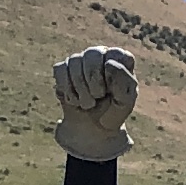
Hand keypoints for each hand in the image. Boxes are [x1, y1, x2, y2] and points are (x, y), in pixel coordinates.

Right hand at [52, 43, 137, 160]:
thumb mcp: (125, 102)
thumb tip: (108, 63)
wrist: (93, 131)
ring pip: (74, 61)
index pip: (115, 54)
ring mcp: (80, 61)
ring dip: (80, 89)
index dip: (112, 75)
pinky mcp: (63, 69)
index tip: (111, 91)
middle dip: (93, 81)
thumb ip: (123, 82)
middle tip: (97, 97)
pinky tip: (75, 100)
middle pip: (92, 54)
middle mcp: (100, 55)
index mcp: (120, 59)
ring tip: (88, 103)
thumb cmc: (113, 112)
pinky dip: (67, 89)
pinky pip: (60, 70)